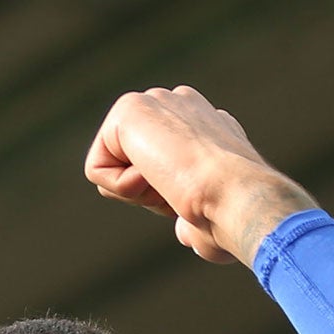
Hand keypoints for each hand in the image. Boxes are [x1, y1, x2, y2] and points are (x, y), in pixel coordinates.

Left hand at [85, 86, 316, 264]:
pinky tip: (155, 177)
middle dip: (149, 193)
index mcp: (207, 128)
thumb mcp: (214, 219)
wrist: (238, 197)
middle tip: (182, 195)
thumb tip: (187, 232)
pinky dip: (120, 189)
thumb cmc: (233, 217)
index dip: (169, 199)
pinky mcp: (129, 108)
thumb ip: (194, 215)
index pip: (162, 168)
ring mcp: (157, 101)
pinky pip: (96, 169)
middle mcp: (182, 107)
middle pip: (132, 167)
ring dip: (137, 194)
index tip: (194, 203)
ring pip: (113, 168)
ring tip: (172, 185)